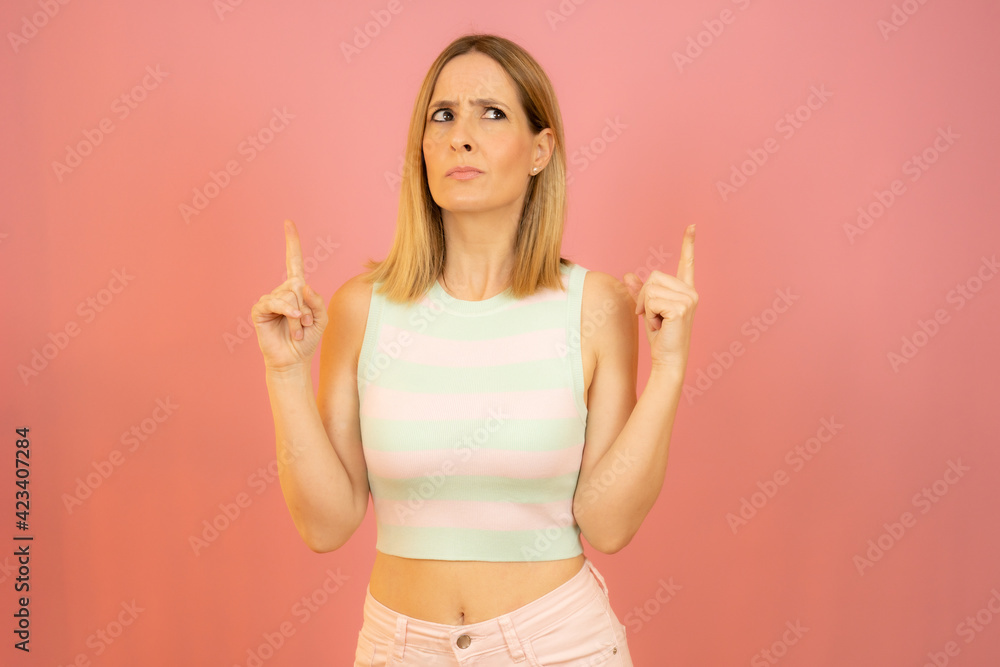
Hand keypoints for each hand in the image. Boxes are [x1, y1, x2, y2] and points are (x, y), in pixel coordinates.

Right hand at [250, 219, 327, 370]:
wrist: (294, 360)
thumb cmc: (307, 339)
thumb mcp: (321, 318)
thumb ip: (317, 300)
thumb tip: (303, 285)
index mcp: (296, 290)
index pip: (293, 262)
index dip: (291, 243)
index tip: (288, 223)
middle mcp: (282, 291)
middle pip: (297, 284)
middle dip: (306, 306)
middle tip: (305, 324)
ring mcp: (270, 300)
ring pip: (289, 294)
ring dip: (299, 316)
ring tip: (297, 330)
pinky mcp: (260, 310)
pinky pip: (275, 302)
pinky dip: (288, 311)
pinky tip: (293, 321)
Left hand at [623, 224, 697, 374]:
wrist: (667, 359)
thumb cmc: (660, 337)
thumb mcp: (648, 311)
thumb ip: (641, 292)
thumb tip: (628, 275)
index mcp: (685, 291)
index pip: (687, 263)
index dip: (689, 244)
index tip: (692, 226)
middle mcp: (690, 292)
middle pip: (654, 277)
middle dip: (644, 297)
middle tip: (653, 317)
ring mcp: (688, 299)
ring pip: (650, 289)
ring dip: (646, 307)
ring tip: (658, 322)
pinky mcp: (681, 308)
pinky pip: (651, 300)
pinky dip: (649, 314)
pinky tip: (659, 325)